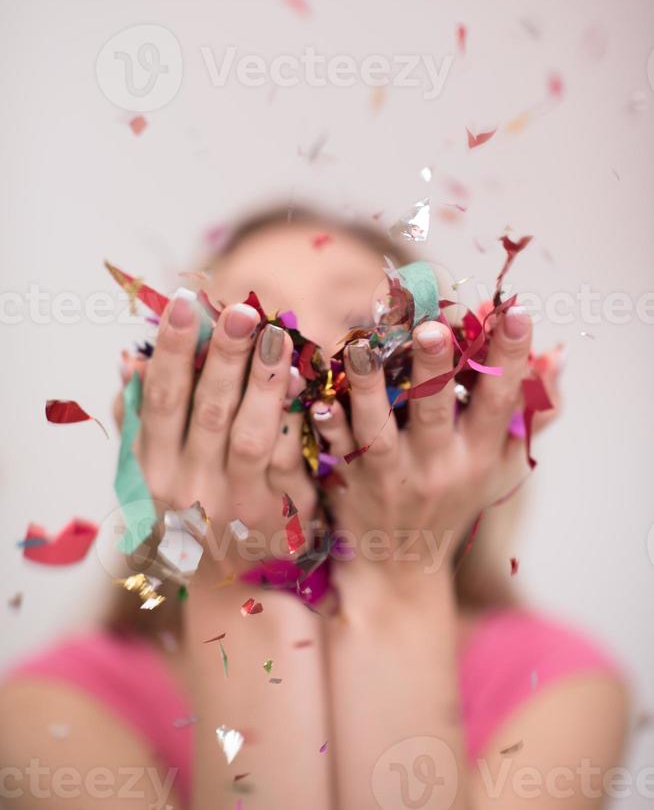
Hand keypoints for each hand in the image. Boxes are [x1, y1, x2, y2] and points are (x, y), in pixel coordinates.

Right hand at [115, 294, 315, 577]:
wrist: (229, 581)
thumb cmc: (188, 511)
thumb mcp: (151, 472)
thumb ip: (138, 419)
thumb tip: (128, 360)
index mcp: (153, 470)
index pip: (161, 400)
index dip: (173, 350)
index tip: (184, 303)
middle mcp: (189, 488)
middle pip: (207, 411)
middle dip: (224, 357)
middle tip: (240, 310)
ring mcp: (235, 503)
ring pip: (250, 435)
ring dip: (263, 381)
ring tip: (276, 334)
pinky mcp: (279, 513)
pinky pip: (289, 458)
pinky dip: (295, 418)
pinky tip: (306, 380)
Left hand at [311, 307, 558, 586]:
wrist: (402, 565)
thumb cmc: (453, 501)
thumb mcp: (499, 463)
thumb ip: (529, 412)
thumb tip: (556, 356)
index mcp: (477, 454)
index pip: (500, 400)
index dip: (509, 357)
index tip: (515, 312)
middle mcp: (437, 465)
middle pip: (435, 411)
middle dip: (434, 367)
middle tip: (431, 327)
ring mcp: (391, 476)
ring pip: (378, 430)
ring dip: (369, 388)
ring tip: (361, 348)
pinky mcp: (351, 483)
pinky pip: (337, 451)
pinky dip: (328, 426)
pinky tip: (318, 399)